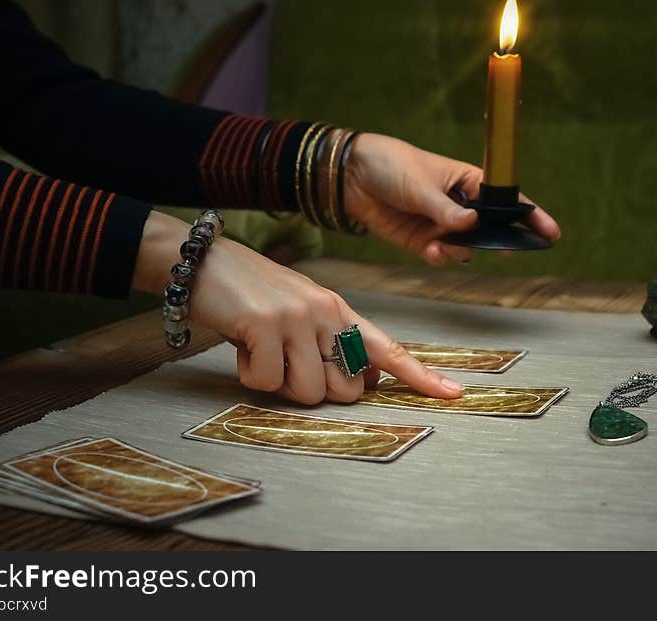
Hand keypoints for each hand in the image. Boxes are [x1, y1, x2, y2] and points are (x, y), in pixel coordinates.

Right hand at [132, 211, 463, 404]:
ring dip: (280, 384)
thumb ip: (332, 342)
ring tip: (261, 351)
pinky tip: (243, 347)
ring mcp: (298, 318)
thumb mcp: (301, 311)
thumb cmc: (251, 293)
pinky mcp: (267, 325)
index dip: (421, 376)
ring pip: (309, 391)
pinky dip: (251, 375)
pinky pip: (269, 382)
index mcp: (339, 310)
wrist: (204, 262)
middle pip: (345, 389)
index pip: (388, 349)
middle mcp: (326, 313)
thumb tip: (362, 382)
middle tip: (286, 363)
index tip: (453, 394)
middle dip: (315, 389)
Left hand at [344, 133, 560, 263]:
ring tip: (440, 243)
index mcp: (468, 182)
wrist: (351, 177)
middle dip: (494, 243)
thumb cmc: (391, 166)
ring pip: (464, 248)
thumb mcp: (420, 185)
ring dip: (458, 250)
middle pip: (490, 230)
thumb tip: (473, 224)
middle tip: (498, 251)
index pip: (506, 200)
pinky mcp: (421, 241)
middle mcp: (460, 206)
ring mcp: (442, 225)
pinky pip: (440, 255)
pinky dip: (437, 256)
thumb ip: (445, 209)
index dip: (529, 215)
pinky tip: (427, 249)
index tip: (549, 233)